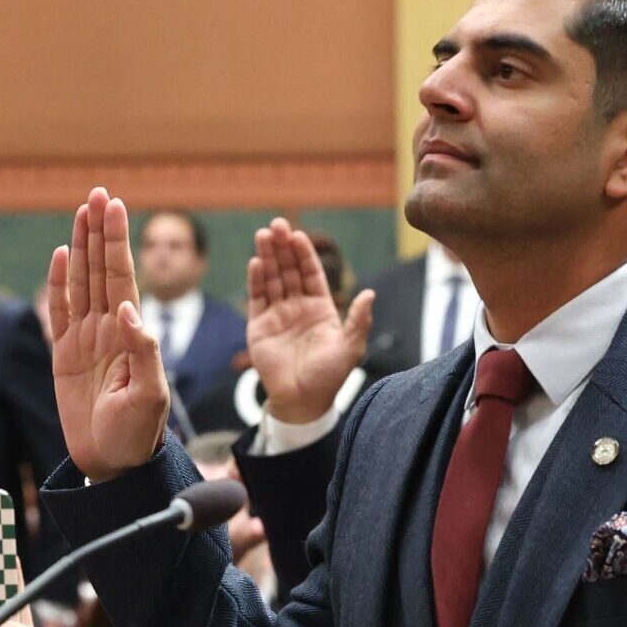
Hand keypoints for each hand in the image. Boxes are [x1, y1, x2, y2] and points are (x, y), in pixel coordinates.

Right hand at [46, 189, 169, 479]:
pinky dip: (59, 283)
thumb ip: (144, 352)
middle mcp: (110, 328)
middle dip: (101, 231)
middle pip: (103, 269)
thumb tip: (129, 310)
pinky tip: (63, 254)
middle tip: (99, 193)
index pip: (124, 276)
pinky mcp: (64, 355)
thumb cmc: (138, 434)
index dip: (117, 240)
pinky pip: (60, 311)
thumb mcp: (150, 395)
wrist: (113, 463)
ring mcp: (86, 339)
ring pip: (83, 282)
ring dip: (83, 246)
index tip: (115, 205)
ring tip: (84, 210)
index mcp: (132, 333)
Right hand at [246, 218, 372, 424]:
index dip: (304, 254)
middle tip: (276, 224)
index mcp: (320, 308)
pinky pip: (257, 298)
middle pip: (288, 270)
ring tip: (263, 235)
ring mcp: (277, 315)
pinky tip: (256, 262)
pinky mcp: (258, 327)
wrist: (302, 401)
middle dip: (283, 247)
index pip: (310, 273)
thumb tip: (370, 293)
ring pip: (271, 279)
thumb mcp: (350, 348)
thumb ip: (358, 320)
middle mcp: (297, 307)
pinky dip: (256, 279)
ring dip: (267, 256)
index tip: (299, 235)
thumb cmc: (329, 377)